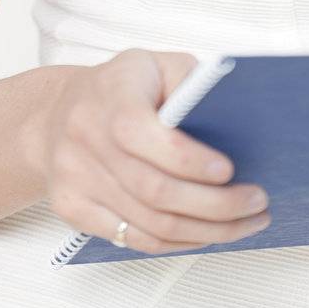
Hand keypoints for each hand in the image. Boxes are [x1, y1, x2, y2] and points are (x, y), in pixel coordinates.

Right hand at [35, 48, 272, 254]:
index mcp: (111, 98)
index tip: (231, 171)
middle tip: (256, 203)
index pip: (149, 137)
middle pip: (156, 191)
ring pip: (149, 224)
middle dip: (215, 205)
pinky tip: (206, 234)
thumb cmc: (117, 87)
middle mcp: (87, 140)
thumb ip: (191, 84)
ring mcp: (76, 181)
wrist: (52, 114)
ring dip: (205, 231)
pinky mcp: (74, 210)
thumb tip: (236, 118)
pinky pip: (133, 240)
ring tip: (244, 224)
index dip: (191, 161)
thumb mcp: (156, 64)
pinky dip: (177, 243)